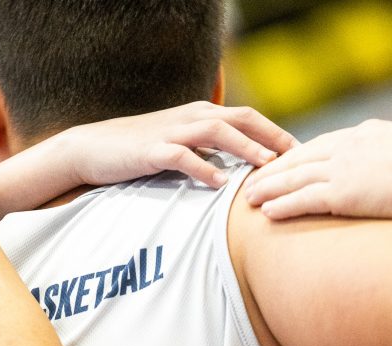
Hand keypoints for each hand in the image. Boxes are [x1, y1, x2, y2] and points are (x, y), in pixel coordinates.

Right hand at [62, 101, 297, 189]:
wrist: (92, 148)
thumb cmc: (136, 152)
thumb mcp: (177, 146)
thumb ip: (205, 152)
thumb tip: (235, 172)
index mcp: (200, 115)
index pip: (248, 117)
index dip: (276, 133)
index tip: (300, 155)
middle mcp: (191, 117)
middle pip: (241, 118)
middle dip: (272, 136)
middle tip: (297, 159)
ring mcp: (171, 132)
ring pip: (218, 131)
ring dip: (245, 147)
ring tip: (267, 167)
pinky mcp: (152, 150)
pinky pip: (183, 156)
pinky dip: (203, 168)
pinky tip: (220, 184)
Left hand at [244, 119, 391, 222]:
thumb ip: (375, 155)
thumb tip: (366, 169)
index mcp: (362, 133)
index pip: (317, 144)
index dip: (292, 157)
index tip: (274, 165)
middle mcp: (348, 147)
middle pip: (298, 159)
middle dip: (271, 171)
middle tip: (249, 181)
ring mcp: (344, 169)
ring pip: (294, 178)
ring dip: (267, 189)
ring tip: (247, 199)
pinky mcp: (343, 193)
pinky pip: (304, 200)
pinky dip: (282, 205)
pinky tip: (266, 212)